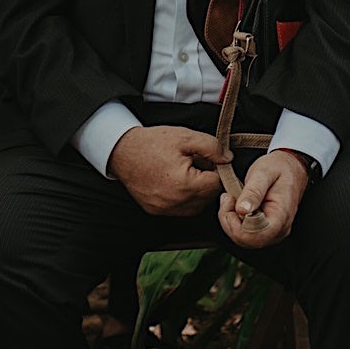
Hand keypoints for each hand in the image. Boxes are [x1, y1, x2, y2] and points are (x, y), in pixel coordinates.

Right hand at [108, 125, 227, 215]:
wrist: (121, 150)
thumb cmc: (152, 143)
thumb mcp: (185, 137)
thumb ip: (211, 147)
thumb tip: (228, 159)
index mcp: (186, 184)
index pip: (217, 184)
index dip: (216, 170)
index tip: (208, 160)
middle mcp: (176, 202)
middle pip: (207, 197)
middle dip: (206, 181)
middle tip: (194, 163)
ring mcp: (165, 209)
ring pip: (195, 206)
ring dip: (196, 192)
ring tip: (183, 172)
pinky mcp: (156, 211)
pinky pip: (179, 209)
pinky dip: (182, 198)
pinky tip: (173, 181)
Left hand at [218, 149, 309, 248]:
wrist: (291, 167)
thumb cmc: (278, 168)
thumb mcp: (263, 173)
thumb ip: (253, 192)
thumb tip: (242, 211)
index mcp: (280, 216)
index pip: (254, 236)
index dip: (235, 223)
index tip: (230, 200)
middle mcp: (279, 229)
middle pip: (246, 241)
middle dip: (229, 221)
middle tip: (228, 198)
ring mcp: (273, 231)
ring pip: (244, 240)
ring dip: (230, 221)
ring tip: (232, 199)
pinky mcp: (266, 229)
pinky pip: (246, 234)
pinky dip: (235, 221)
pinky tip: (235, 205)